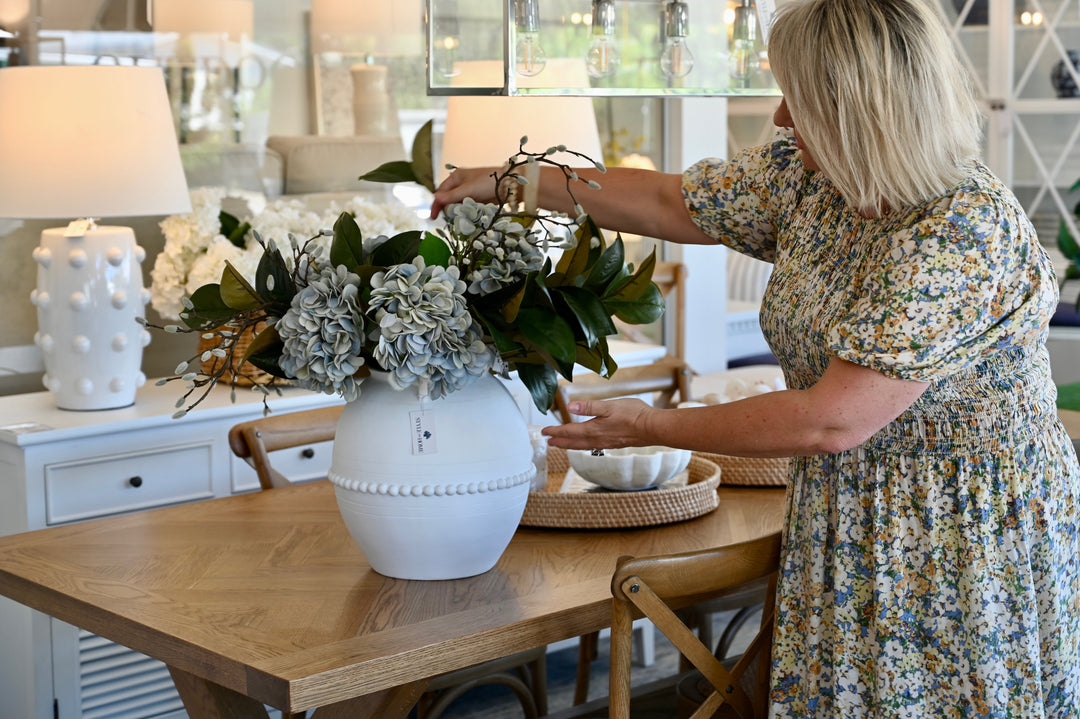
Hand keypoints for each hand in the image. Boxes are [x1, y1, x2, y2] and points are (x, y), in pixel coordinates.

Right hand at [430, 167, 500, 218]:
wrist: (510, 184)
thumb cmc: (488, 182)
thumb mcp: (468, 189)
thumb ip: (451, 196)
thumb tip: (434, 199)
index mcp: (456, 177)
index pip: (441, 192)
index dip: (436, 204)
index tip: (433, 217)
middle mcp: (461, 184)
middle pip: (449, 199)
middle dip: (447, 210)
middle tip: (448, 221)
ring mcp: (470, 191)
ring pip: (458, 205)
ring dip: (457, 213)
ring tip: (458, 221)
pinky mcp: (478, 199)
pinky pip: (468, 208)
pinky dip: (466, 213)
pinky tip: (467, 219)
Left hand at [541, 398, 655, 450]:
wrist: (653, 428)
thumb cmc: (634, 415)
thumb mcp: (609, 406)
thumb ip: (589, 407)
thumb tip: (570, 408)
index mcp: (594, 430)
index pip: (569, 432)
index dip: (555, 432)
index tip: (544, 431)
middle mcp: (598, 439)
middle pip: (573, 443)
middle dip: (559, 442)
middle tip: (548, 441)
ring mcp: (606, 443)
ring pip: (582, 446)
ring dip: (569, 445)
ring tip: (561, 444)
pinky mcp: (614, 443)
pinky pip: (592, 446)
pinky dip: (582, 446)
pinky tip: (585, 444)